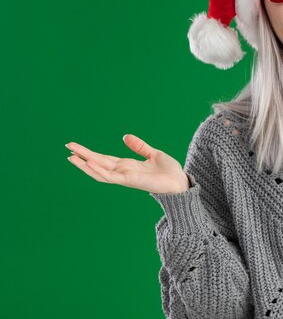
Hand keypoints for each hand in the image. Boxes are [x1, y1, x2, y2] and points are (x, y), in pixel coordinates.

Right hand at [66, 134, 190, 193]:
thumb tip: (125, 136)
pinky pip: (110, 176)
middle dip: (83, 155)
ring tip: (71, 156)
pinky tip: (90, 163)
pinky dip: (99, 170)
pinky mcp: (129, 180)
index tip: (77, 146)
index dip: (91, 153)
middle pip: (98, 163)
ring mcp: (125, 177)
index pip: (104, 159)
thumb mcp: (152, 154)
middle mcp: (123, 172)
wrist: (179, 182)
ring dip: (85, 164)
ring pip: (100, 171)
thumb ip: (139, 146)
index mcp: (127, 165)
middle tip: (68, 146)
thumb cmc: (169, 171)